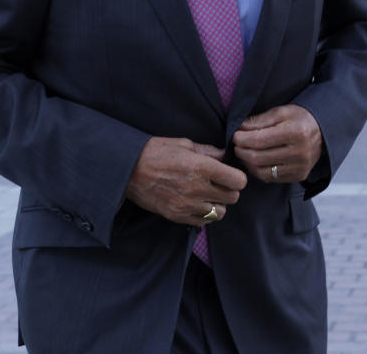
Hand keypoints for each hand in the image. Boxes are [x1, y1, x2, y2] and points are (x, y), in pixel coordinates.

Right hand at [125, 137, 246, 226]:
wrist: (128, 170)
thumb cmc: (156, 152)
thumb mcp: (184, 144)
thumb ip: (208, 151)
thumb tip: (225, 156)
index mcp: (201, 167)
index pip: (237, 181)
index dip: (237, 177)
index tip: (231, 174)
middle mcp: (197, 188)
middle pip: (232, 198)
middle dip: (229, 190)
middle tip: (219, 184)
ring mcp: (187, 205)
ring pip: (220, 213)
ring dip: (217, 204)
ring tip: (207, 195)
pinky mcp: (177, 216)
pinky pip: (203, 222)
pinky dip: (204, 215)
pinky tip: (196, 203)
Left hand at [232, 104, 322, 183]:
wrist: (323, 132)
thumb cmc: (300, 119)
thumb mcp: (281, 112)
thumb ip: (260, 120)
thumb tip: (239, 128)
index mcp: (296, 132)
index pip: (259, 140)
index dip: (242, 139)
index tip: (234, 135)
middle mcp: (300, 153)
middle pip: (258, 158)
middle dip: (242, 151)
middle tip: (236, 144)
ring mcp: (300, 167)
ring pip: (262, 172)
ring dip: (247, 163)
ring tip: (244, 152)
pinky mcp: (299, 176)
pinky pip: (270, 178)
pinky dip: (258, 171)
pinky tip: (255, 161)